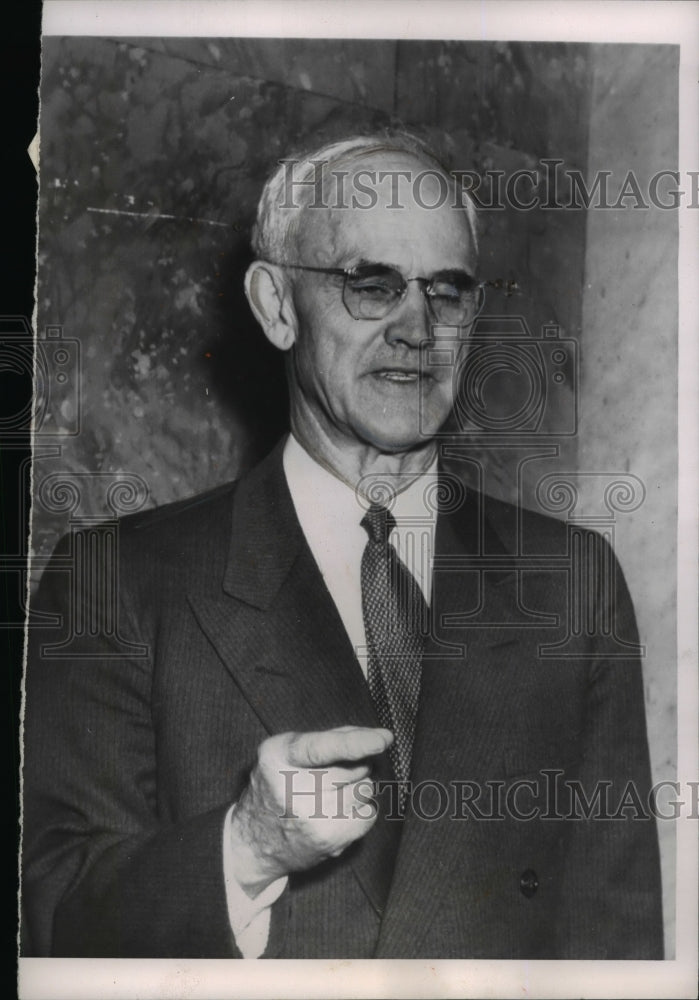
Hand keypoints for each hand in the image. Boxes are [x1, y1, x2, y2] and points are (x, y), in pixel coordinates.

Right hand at [229, 726, 392, 894]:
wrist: (255, 842)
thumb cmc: (279, 784)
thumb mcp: (287, 751)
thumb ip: (329, 738)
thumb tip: (378, 737)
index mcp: (278, 757)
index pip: (321, 748)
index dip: (355, 742)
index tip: (383, 739)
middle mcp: (293, 789)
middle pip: (354, 767)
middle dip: (356, 765)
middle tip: (333, 775)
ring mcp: (312, 818)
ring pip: (365, 789)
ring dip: (357, 788)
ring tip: (330, 795)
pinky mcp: (328, 840)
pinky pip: (369, 814)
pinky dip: (360, 811)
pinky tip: (337, 813)